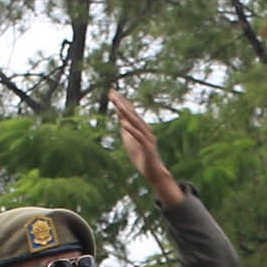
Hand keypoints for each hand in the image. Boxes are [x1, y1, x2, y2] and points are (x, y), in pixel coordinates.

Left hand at [110, 92, 182, 206]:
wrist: (155, 173)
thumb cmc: (142, 158)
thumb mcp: (130, 143)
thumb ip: (127, 131)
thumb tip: (121, 119)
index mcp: (140, 128)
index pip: (130, 112)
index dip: (121, 102)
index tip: (112, 92)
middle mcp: (145, 130)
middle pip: (131, 114)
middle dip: (122, 103)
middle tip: (112, 92)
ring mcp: (147, 138)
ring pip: (135, 123)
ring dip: (126, 113)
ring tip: (117, 104)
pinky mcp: (148, 147)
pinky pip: (139, 137)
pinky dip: (131, 130)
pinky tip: (123, 124)